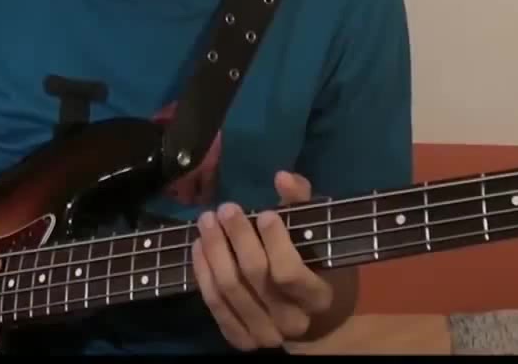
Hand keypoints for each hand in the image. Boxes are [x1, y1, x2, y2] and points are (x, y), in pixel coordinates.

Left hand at [192, 171, 333, 350]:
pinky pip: (215, 305)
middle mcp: (292, 322)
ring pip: (229, 290)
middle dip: (237, 237)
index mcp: (318, 298)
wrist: (313, 320)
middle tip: (225, 209)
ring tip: (206, 222)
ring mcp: (265, 334)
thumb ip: (302, 204)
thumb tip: (282, 177)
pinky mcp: (241, 339)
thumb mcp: (318, 235)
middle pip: (254, 277)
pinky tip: (199, 247)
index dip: (274, 242)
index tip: (264, 214)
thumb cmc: (317, 267)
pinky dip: (203, 273)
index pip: (289, 273)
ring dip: (214, 251)